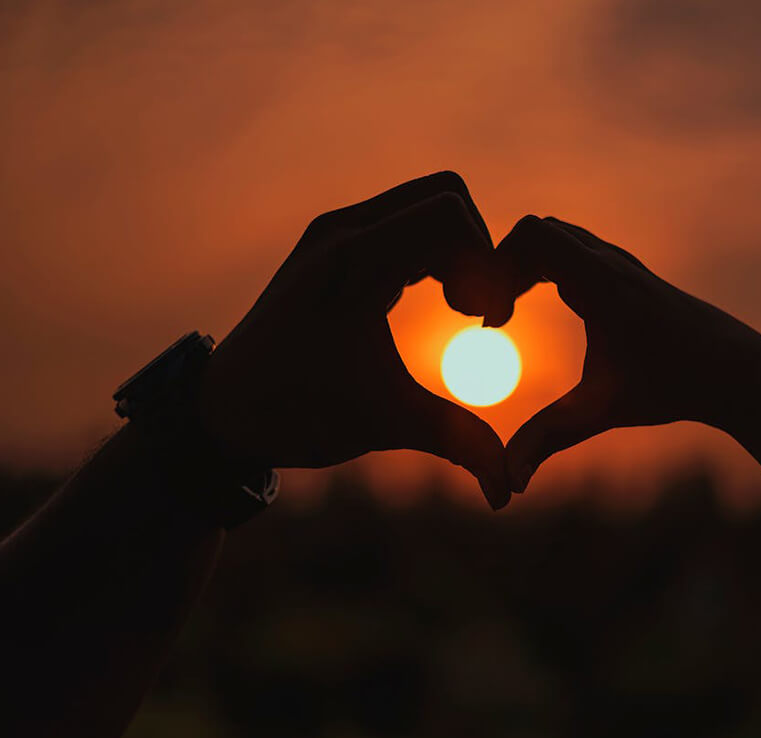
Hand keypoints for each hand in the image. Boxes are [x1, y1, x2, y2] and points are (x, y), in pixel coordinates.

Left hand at [198, 172, 513, 507]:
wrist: (222, 411)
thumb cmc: (296, 415)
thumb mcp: (385, 424)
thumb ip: (458, 443)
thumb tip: (509, 491)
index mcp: (351, 264)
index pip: (447, 213)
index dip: (484, 264)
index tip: (482, 321)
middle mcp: (342, 232)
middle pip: (446, 194)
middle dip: (478, 252)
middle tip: (475, 313)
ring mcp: (336, 232)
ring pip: (427, 202)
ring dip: (458, 250)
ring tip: (459, 310)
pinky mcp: (336, 243)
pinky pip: (405, 220)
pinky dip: (434, 251)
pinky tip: (436, 300)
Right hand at [497, 215, 760, 493]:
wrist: (739, 372)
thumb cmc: (672, 387)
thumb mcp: (600, 412)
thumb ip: (547, 439)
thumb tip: (508, 484)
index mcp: (600, 281)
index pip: (530, 235)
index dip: (496, 270)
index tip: (495, 324)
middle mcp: (611, 261)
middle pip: (537, 232)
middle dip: (504, 267)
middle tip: (495, 316)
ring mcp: (623, 263)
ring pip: (558, 237)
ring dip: (527, 266)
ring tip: (510, 313)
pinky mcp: (631, 274)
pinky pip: (578, 250)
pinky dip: (550, 268)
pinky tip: (551, 309)